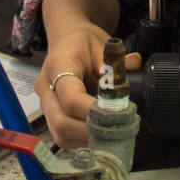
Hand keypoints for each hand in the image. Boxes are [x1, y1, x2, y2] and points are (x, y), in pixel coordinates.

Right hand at [37, 24, 142, 149]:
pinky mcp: (50, 115)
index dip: (93, 112)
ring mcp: (45, 104)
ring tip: (111, 134)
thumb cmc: (83, 42)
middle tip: (117, 131)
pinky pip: (62, 137)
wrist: (67, 40)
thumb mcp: (102, 45)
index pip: (70, 98)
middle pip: (61, 123)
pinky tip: (99, 133)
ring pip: (60, 135)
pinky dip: (82, 140)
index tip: (117, 116)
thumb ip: (116, 61)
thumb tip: (134, 65)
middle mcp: (46, 87)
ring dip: (86, 140)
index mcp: (58, 66)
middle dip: (91, 133)